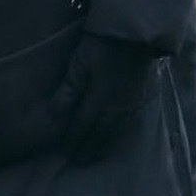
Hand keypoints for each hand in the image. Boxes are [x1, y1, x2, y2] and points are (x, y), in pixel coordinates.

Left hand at [52, 33, 156, 163]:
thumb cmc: (102, 44)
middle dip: (88, 149)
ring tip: (95, 156)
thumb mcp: (80, 62)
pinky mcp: (141, 98)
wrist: (135, 33)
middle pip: (100, 134)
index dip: (74, 140)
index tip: (66, 152)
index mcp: (100, 98)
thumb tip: (55, 113)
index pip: (83, 126)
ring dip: (104, 145)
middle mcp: (117, 106)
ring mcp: (132, 104)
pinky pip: (128, 123)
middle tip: (78, 162)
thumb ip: (69, 89)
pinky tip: (114, 137)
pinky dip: (118, 134)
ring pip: (116, 132)